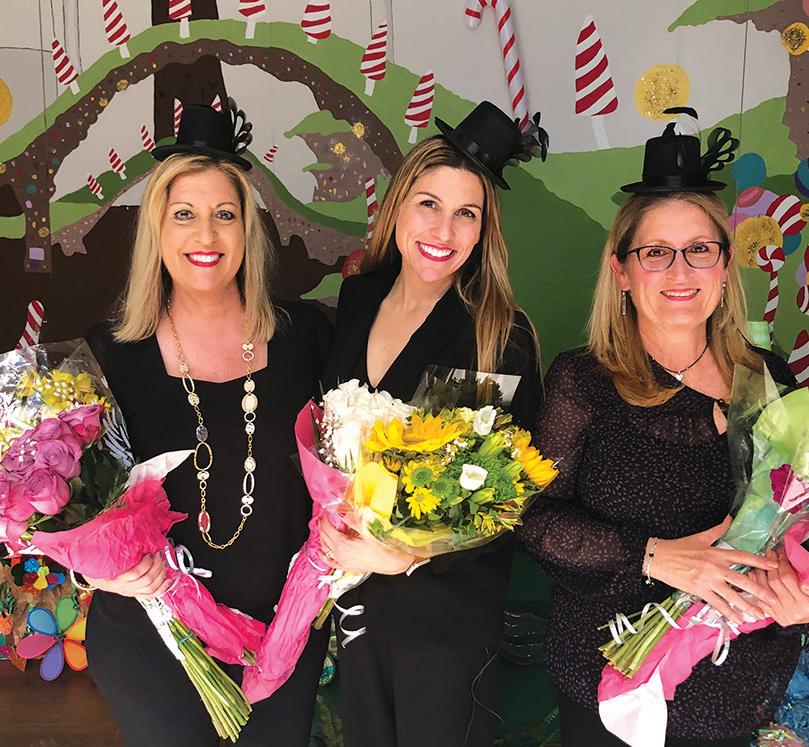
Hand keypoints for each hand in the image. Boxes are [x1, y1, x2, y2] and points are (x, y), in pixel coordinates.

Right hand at [84, 553, 171, 598]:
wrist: (93, 576)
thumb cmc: (98, 564)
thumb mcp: (103, 555)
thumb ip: (115, 547)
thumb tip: (129, 532)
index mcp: (114, 579)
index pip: (134, 573)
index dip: (145, 563)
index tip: (149, 553)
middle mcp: (123, 587)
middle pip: (146, 580)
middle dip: (157, 566)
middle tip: (159, 555)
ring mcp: (130, 591)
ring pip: (151, 588)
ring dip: (161, 574)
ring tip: (163, 562)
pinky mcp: (135, 594)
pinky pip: (151, 594)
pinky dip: (163, 588)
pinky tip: (169, 580)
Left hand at [319, 516, 416, 574]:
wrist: (390, 561)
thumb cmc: (381, 547)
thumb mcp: (367, 529)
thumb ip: (352, 519)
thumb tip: (342, 511)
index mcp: (343, 545)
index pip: (328, 529)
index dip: (325, 519)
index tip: (327, 512)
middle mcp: (340, 555)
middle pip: (324, 538)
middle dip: (322, 526)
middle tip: (325, 517)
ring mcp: (343, 562)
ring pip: (325, 549)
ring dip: (322, 538)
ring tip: (323, 529)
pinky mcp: (347, 567)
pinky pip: (331, 562)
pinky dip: (324, 556)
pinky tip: (321, 552)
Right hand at [650, 516, 778, 624]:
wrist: (659, 557)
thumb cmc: (678, 547)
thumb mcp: (699, 537)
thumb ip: (717, 530)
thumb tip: (729, 519)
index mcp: (716, 553)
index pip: (742, 556)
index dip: (759, 561)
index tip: (773, 566)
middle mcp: (715, 567)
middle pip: (742, 580)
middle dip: (759, 591)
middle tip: (773, 600)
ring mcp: (707, 580)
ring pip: (731, 595)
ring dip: (747, 606)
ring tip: (759, 614)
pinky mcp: (699, 590)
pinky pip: (717, 603)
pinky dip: (728, 612)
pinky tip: (737, 620)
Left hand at [752, 549, 808, 626]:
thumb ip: (807, 583)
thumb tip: (800, 580)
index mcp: (804, 602)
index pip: (787, 578)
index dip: (782, 564)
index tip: (781, 555)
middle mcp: (791, 608)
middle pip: (774, 582)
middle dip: (770, 565)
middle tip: (770, 555)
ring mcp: (781, 613)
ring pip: (764, 589)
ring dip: (760, 573)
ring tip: (761, 562)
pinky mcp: (774, 616)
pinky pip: (760, 599)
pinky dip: (756, 585)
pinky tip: (753, 575)